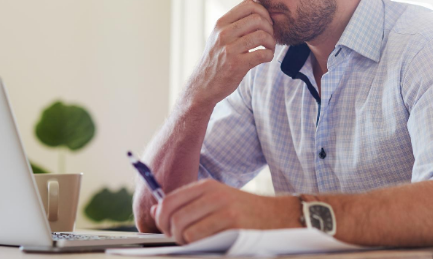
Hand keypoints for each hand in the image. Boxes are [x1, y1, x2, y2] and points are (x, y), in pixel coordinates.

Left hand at [152, 179, 299, 244]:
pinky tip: (208, 244)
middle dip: (171, 234)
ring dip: (184, 243)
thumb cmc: (242, 211)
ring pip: (183, 230)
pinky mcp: (231, 224)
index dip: (160, 219)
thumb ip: (186, 204)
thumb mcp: (215, 200)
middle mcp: (212, 194)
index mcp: (206, 186)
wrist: (276, 216)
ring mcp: (223, 209)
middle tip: (180, 240)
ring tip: (195, 243)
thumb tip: (156, 210)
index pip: (168, 201)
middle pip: (173, 217)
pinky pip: (199, 239)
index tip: (166, 229)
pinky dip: (197, 246)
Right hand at [187, 0, 275, 107]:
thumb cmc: (216, 59)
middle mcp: (223, 34)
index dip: (263, 12)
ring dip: (271, 42)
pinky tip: (266, 57)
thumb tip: (257, 10)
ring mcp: (229, 49)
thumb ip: (234, 24)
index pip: (249, 4)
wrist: (203, 85)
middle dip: (270, 27)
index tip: (265, 23)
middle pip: (258, 18)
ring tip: (269, 48)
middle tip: (270, 36)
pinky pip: (262, 54)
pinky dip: (269, 55)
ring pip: (262, 35)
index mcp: (221, 24)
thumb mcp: (218, 36)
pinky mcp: (236, 65)